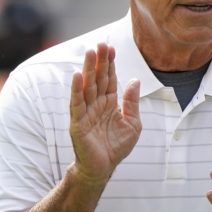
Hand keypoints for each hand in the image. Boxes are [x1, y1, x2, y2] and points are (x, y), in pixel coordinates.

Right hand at [69, 42, 141, 184]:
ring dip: (88, 69)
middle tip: (101, 43)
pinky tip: (77, 76)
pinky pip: (77, 104)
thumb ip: (132, 102)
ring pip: (87, 86)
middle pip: (98, 78)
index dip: (110, 64)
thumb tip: (135, 80)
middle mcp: (96, 104)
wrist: (103, 168)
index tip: (111, 48)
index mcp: (109, 102)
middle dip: (99, 61)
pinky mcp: (78, 123)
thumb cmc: (116, 147)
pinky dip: (76, 89)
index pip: (109, 79)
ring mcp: (86, 112)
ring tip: (90, 53)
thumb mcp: (133, 124)